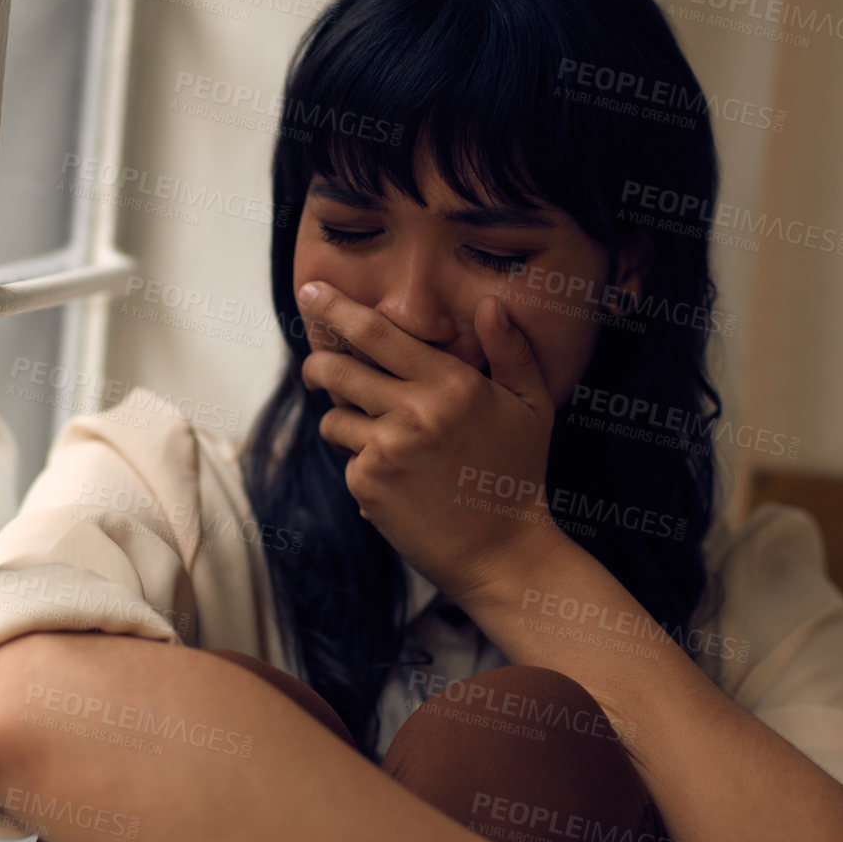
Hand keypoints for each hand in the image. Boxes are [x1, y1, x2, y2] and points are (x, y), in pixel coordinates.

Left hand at [295, 280, 564, 604]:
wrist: (503, 552)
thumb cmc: (517, 475)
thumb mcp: (532, 407)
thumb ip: (511, 351)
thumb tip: (489, 304)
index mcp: (451, 384)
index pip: (377, 333)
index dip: (336, 308)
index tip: (310, 290)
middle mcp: (414, 412)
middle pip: (335, 370)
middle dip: (316, 365)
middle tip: (316, 369)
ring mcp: (387, 450)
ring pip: (334, 419)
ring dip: (343, 423)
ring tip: (380, 441)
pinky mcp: (369, 485)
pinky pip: (347, 461)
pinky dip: (363, 467)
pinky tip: (398, 482)